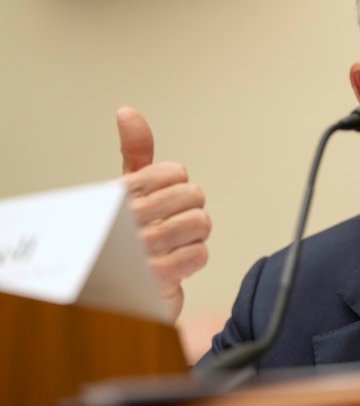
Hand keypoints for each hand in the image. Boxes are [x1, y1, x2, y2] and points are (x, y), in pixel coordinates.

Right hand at [117, 106, 210, 321]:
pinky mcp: (157, 277)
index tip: (159, 202)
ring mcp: (141, 248)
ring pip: (201, 223)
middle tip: (168, 225)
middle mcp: (127, 217)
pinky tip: (173, 263)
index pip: (175, 172)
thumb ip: (134, 151)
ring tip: (170, 244)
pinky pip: (200, 254)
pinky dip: (192, 259)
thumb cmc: (122, 236)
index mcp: (119, 192)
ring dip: (192, 236)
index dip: (176, 188)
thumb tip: (128, 112)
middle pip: (194, 196)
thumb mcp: (126, 189)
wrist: (111, 293)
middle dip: (188, 211)